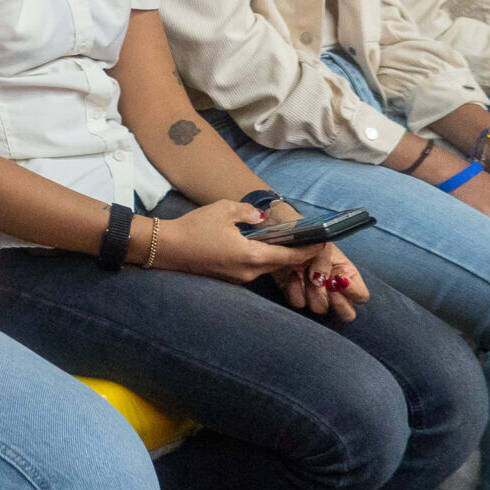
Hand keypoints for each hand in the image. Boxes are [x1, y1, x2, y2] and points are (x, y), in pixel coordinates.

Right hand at [154, 200, 315, 285]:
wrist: (167, 248)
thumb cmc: (194, 228)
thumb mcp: (222, 210)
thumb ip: (247, 212)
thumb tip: (262, 217)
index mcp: (251, 256)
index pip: (288, 257)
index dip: (307, 252)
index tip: (322, 245)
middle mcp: (249, 272)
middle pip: (280, 265)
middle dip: (295, 255)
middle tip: (308, 242)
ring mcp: (239, 278)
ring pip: (267, 268)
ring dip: (278, 257)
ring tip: (287, 243)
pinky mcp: (229, 278)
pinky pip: (253, 269)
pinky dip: (262, 260)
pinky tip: (260, 248)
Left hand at [277, 241, 367, 322]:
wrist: (281, 236)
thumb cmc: (307, 237)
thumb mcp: (321, 244)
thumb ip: (324, 262)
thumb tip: (319, 280)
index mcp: (347, 276)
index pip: (361, 296)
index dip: (353, 291)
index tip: (339, 279)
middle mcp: (334, 290)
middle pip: (347, 313)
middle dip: (338, 303)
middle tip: (327, 285)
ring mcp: (315, 296)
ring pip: (321, 308)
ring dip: (312, 290)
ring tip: (304, 270)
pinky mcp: (297, 296)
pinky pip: (299, 303)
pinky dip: (294, 289)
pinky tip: (291, 274)